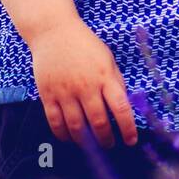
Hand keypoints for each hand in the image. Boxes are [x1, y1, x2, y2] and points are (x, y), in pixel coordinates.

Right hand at [27, 17, 138, 148]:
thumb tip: (122, 108)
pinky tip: (70, 139)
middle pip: (98, 122)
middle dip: (107, 139)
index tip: (131, 140)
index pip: (120, 108)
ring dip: (86, 141)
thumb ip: (115, 83)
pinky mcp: (47, 95)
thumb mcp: (108, 60)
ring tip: (92, 146)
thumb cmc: (86, 46)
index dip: (127, 128)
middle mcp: (86, 86)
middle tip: (111, 145)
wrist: (54, 32)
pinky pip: (55, 121)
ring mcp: (65, 92)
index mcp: (105, 77)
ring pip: (76, 126)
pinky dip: (63, 134)